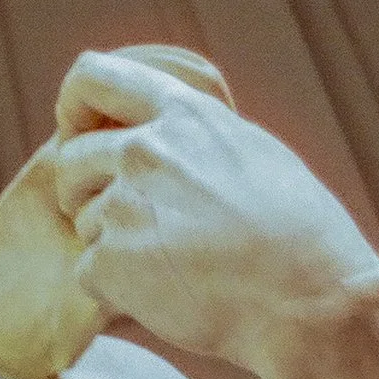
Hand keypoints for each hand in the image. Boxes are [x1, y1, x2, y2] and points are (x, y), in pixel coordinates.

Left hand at [50, 49, 378, 378]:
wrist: (308, 301)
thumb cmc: (300, 236)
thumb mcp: (252, 153)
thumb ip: (195, 138)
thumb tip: (162, 132)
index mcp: (183, 114)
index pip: (90, 78)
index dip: (74, 108)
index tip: (82, 133)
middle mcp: (144, 151)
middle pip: (70, 159)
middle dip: (85, 190)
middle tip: (127, 222)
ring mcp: (122, 207)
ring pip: (84, 220)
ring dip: (113, 244)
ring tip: (175, 264)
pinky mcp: (109, 264)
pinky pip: (89, 271)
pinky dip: (118, 289)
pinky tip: (170, 294)